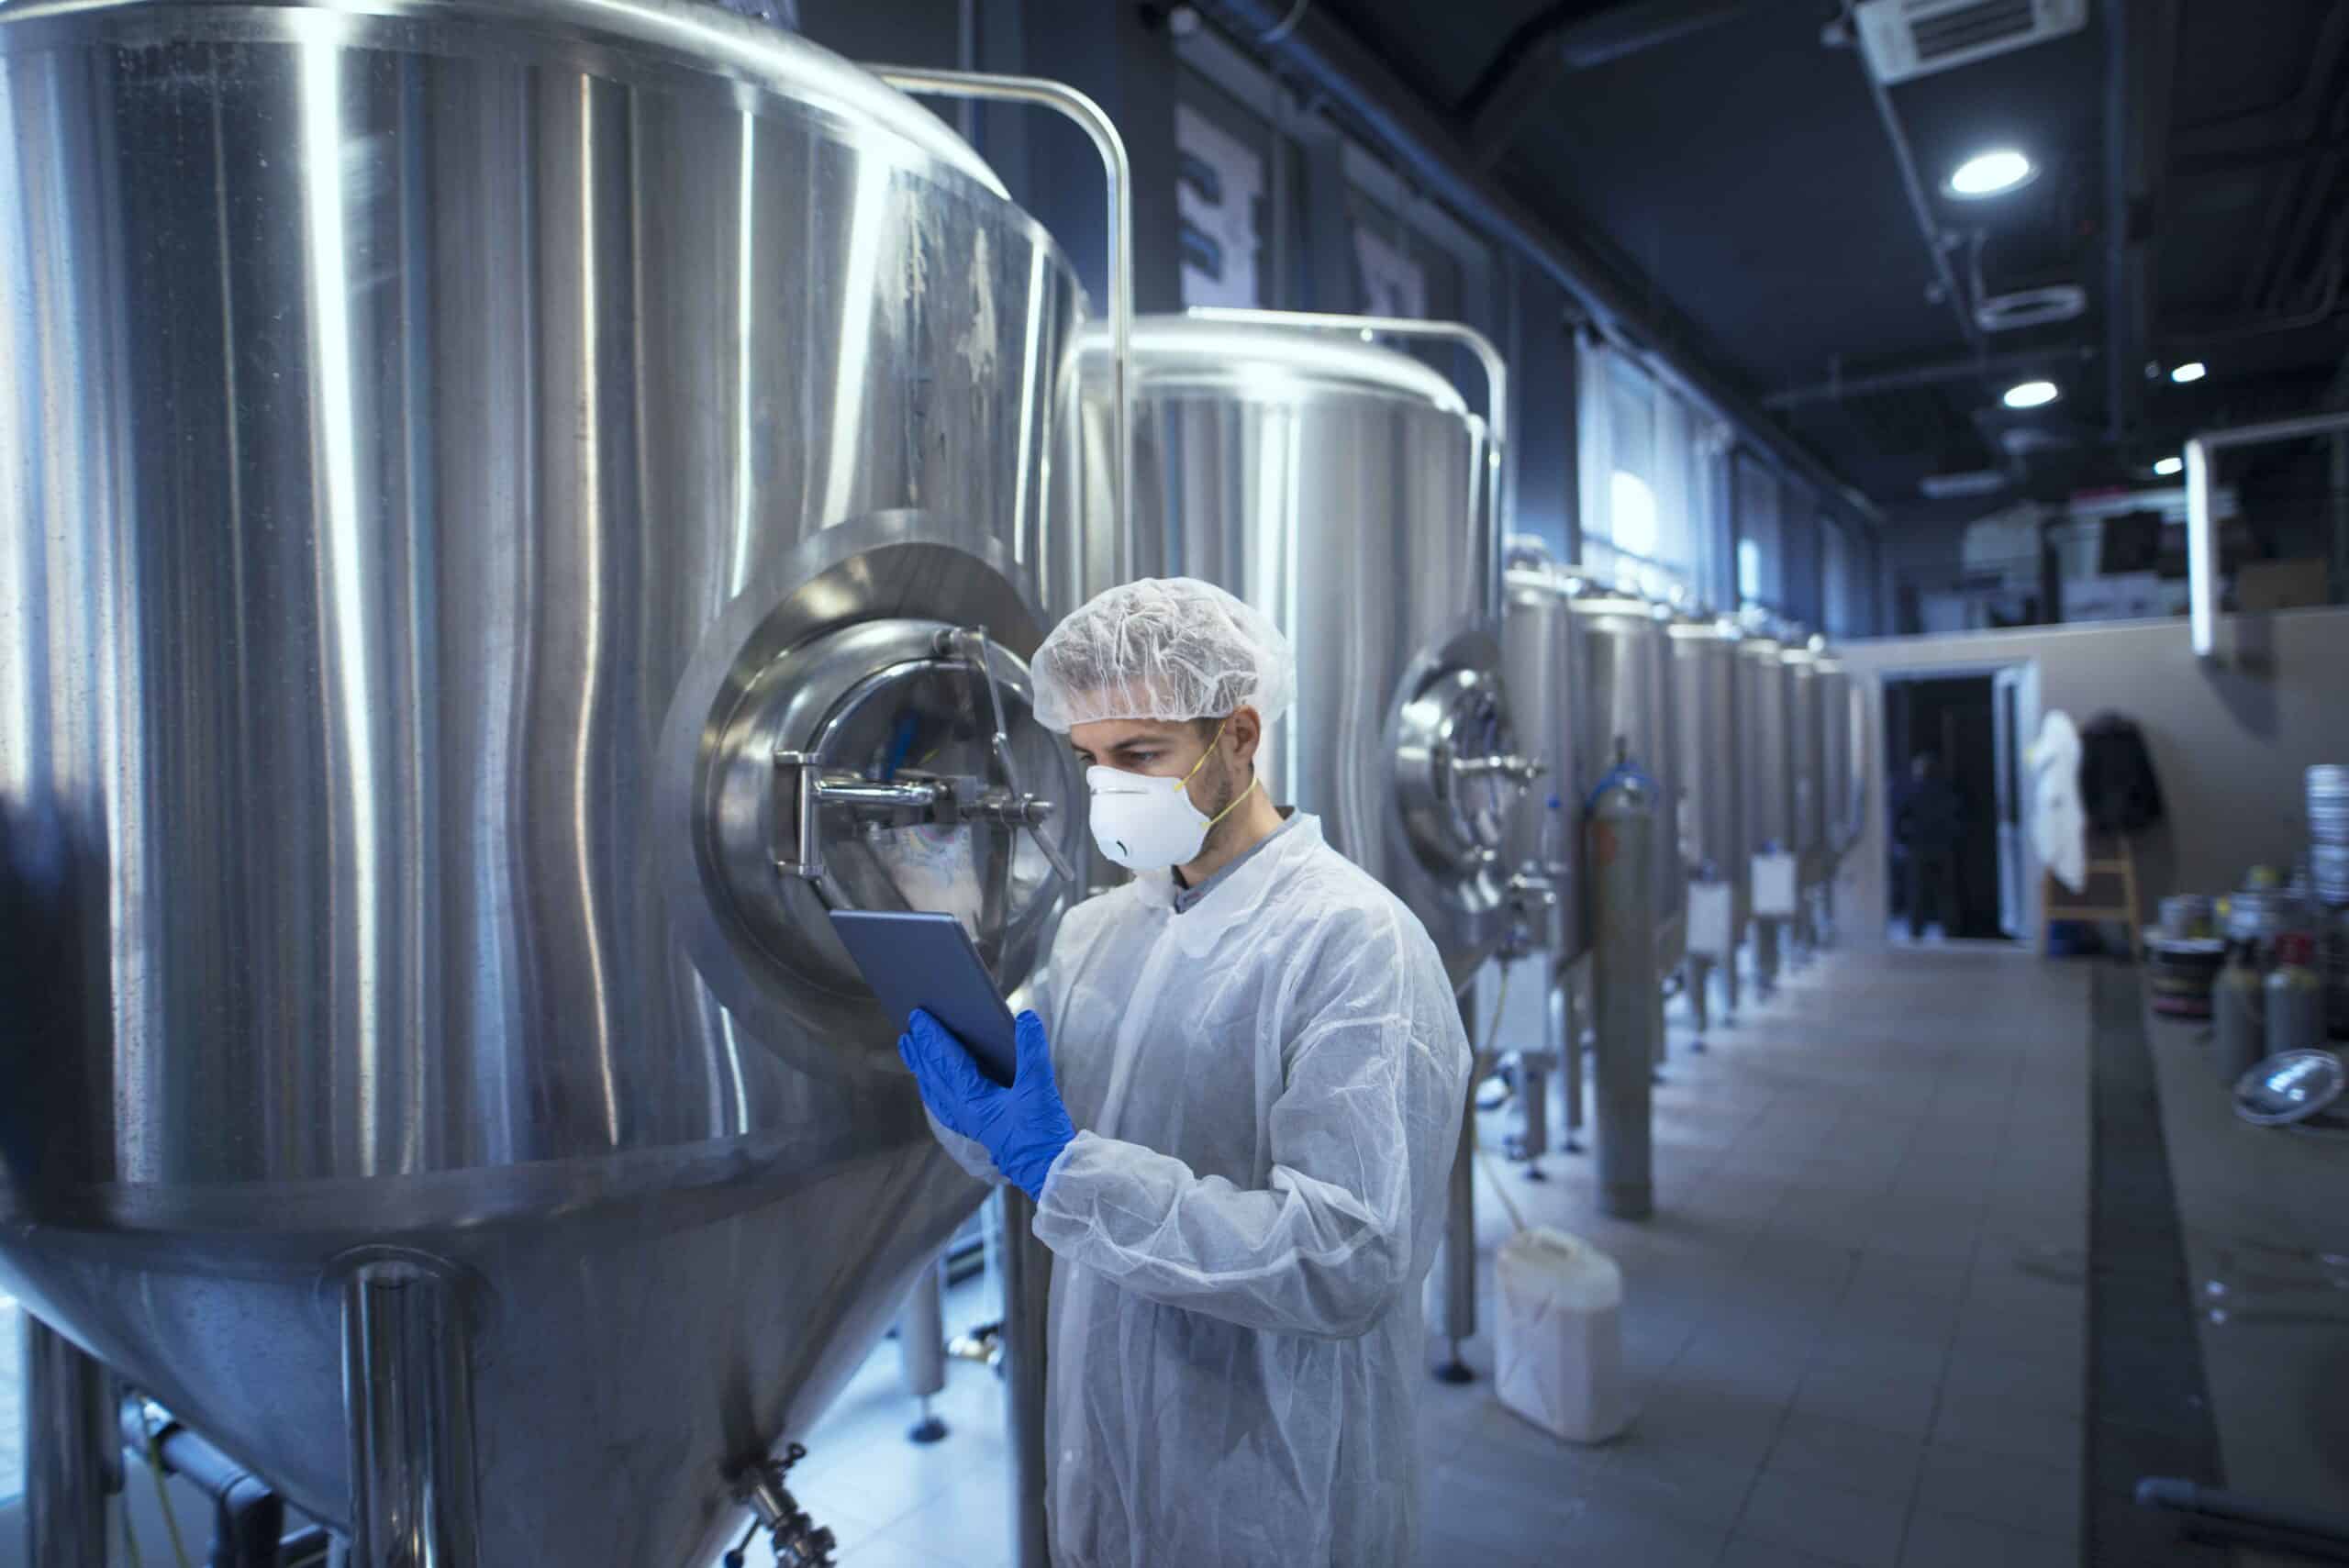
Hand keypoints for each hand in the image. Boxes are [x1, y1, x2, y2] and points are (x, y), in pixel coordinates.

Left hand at [898, 1009, 1075, 1199]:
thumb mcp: (1039, 1086)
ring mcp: (968, 1122)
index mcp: (972, 1100)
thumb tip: (1026, 1017)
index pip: (946, 1060)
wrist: (1047, 1168)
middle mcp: (963, 1111)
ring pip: (936, 1091)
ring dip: (923, 1070)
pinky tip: (934, 1086)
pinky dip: (935, 1090)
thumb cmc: (1041, 1131)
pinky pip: (945, 1105)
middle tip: (907, 1030)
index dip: (932, 1036)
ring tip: (911, 1052)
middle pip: (934, 1075)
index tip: (918, 1016)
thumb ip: (1032, 1050)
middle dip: (921, 1052)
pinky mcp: (977, 1128)